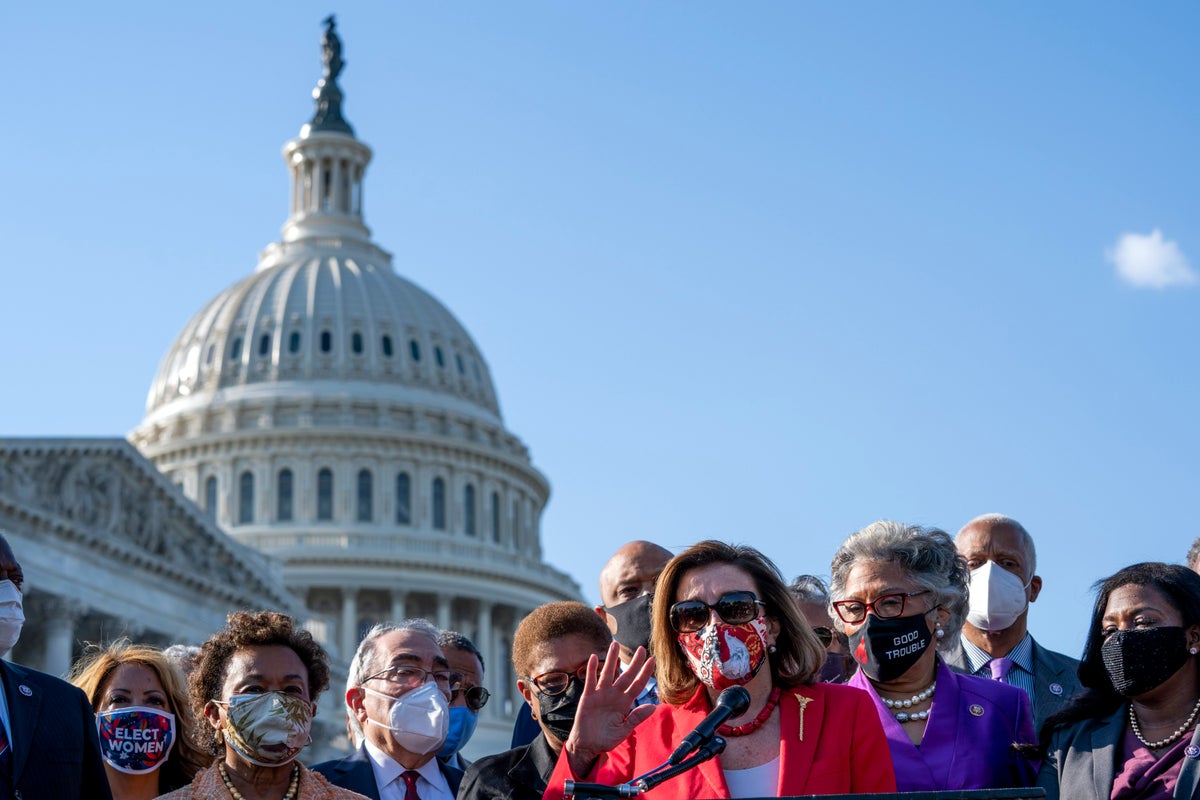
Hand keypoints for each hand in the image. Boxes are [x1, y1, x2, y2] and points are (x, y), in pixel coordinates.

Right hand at [564, 640, 655, 775]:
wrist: (587, 746)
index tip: (652, 661)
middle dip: (634, 663)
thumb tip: (653, 706)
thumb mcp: (624, 730)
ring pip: (608, 673)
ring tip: (615, 645)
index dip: (645, 673)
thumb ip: (636, 717)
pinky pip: (591, 681)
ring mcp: (601, 694)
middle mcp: (614, 695)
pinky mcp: (588, 697)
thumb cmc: (606, 739)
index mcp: (625, 703)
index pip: (637, 685)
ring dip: (611, 659)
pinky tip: (594, 658)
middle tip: (641, 649)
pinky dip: (592, 669)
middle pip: (626, 676)